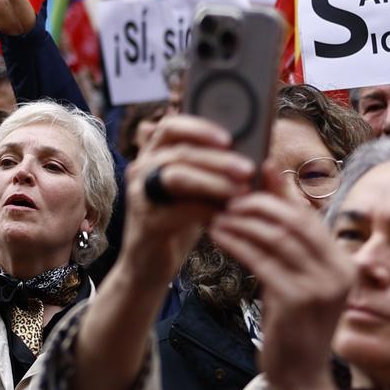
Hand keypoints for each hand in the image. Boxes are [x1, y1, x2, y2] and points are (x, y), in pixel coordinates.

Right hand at [117, 115, 255, 282]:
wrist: (151, 264)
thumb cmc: (180, 219)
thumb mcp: (195, 188)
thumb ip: (210, 167)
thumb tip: (249, 152)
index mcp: (154, 154)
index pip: (171, 125)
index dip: (199, 127)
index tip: (229, 138)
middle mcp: (141, 168)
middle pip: (178, 151)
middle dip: (216, 158)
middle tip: (247, 168)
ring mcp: (140, 194)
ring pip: (176, 176)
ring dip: (213, 182)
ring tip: (241, 191)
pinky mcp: (145, 221)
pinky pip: (178, 210)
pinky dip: (206, 210)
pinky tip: (226, 215)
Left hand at [210, 167, 353, 389]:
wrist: (299, 376)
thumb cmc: (292, 324)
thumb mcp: (296, 279)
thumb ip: (288, 242)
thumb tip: (272, 192)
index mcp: (343, 263)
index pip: (307, 216)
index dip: (277, 193)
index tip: (250, 175)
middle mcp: (339, 272)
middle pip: (293, 221)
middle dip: (257, 204)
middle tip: (226, 195)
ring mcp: (320, 287)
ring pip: (276, 238)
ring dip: (242, 221)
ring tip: (217, 213)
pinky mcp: (297, 301)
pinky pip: (261, 261)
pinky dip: (237, 243)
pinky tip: (218, 235)